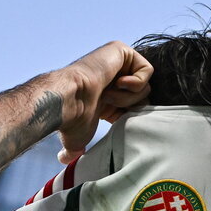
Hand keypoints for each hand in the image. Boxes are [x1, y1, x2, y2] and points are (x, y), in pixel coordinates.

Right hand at [56, 41, 152, 163]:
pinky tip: (116, 84)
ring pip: (146, 86)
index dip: (129, 117)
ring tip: (108, 94)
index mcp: (108, 96)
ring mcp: (117, 63)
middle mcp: (113, 78)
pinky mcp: (121, 50)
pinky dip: (135, 84)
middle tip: (110, 105)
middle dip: (130, 106)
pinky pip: (147, 71)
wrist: (69, 101)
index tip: (113, 119)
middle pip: (144, 98)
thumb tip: (63, 160)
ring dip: (128, 96)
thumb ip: (73, 151)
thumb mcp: (76, 141)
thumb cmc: (71, 121)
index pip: (135, 109)